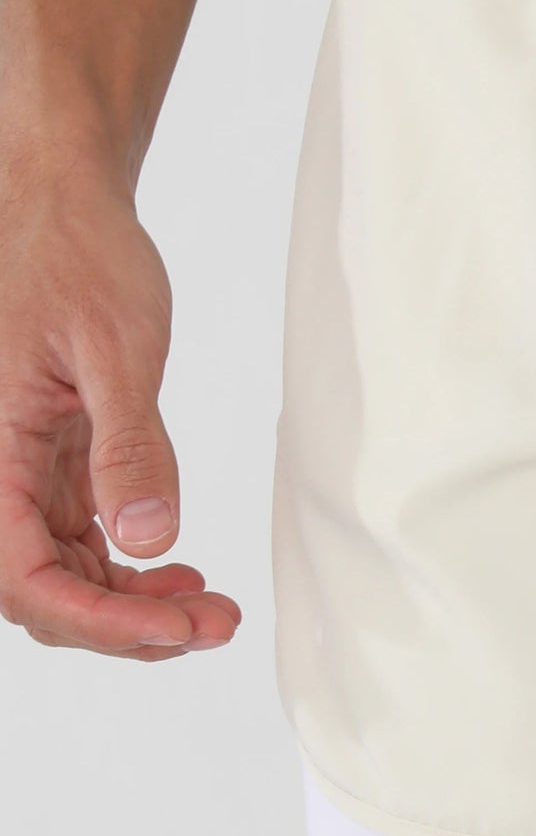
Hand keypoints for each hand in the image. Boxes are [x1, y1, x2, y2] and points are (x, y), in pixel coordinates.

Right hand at [0, 136, 239, 658]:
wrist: (63, 205)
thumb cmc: (77, 258)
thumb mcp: (117, 350)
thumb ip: (129, 449)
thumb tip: (148, 538)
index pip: (24, 580)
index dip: (101, 622)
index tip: (178, 630)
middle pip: (42, 594)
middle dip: (128, 628)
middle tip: (216, 626)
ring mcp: (20, 473)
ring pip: (60, 576)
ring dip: (132, 606)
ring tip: (210, 609)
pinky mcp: (50, 463)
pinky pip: (75, 542)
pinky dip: (127, 569)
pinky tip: (178, 569)